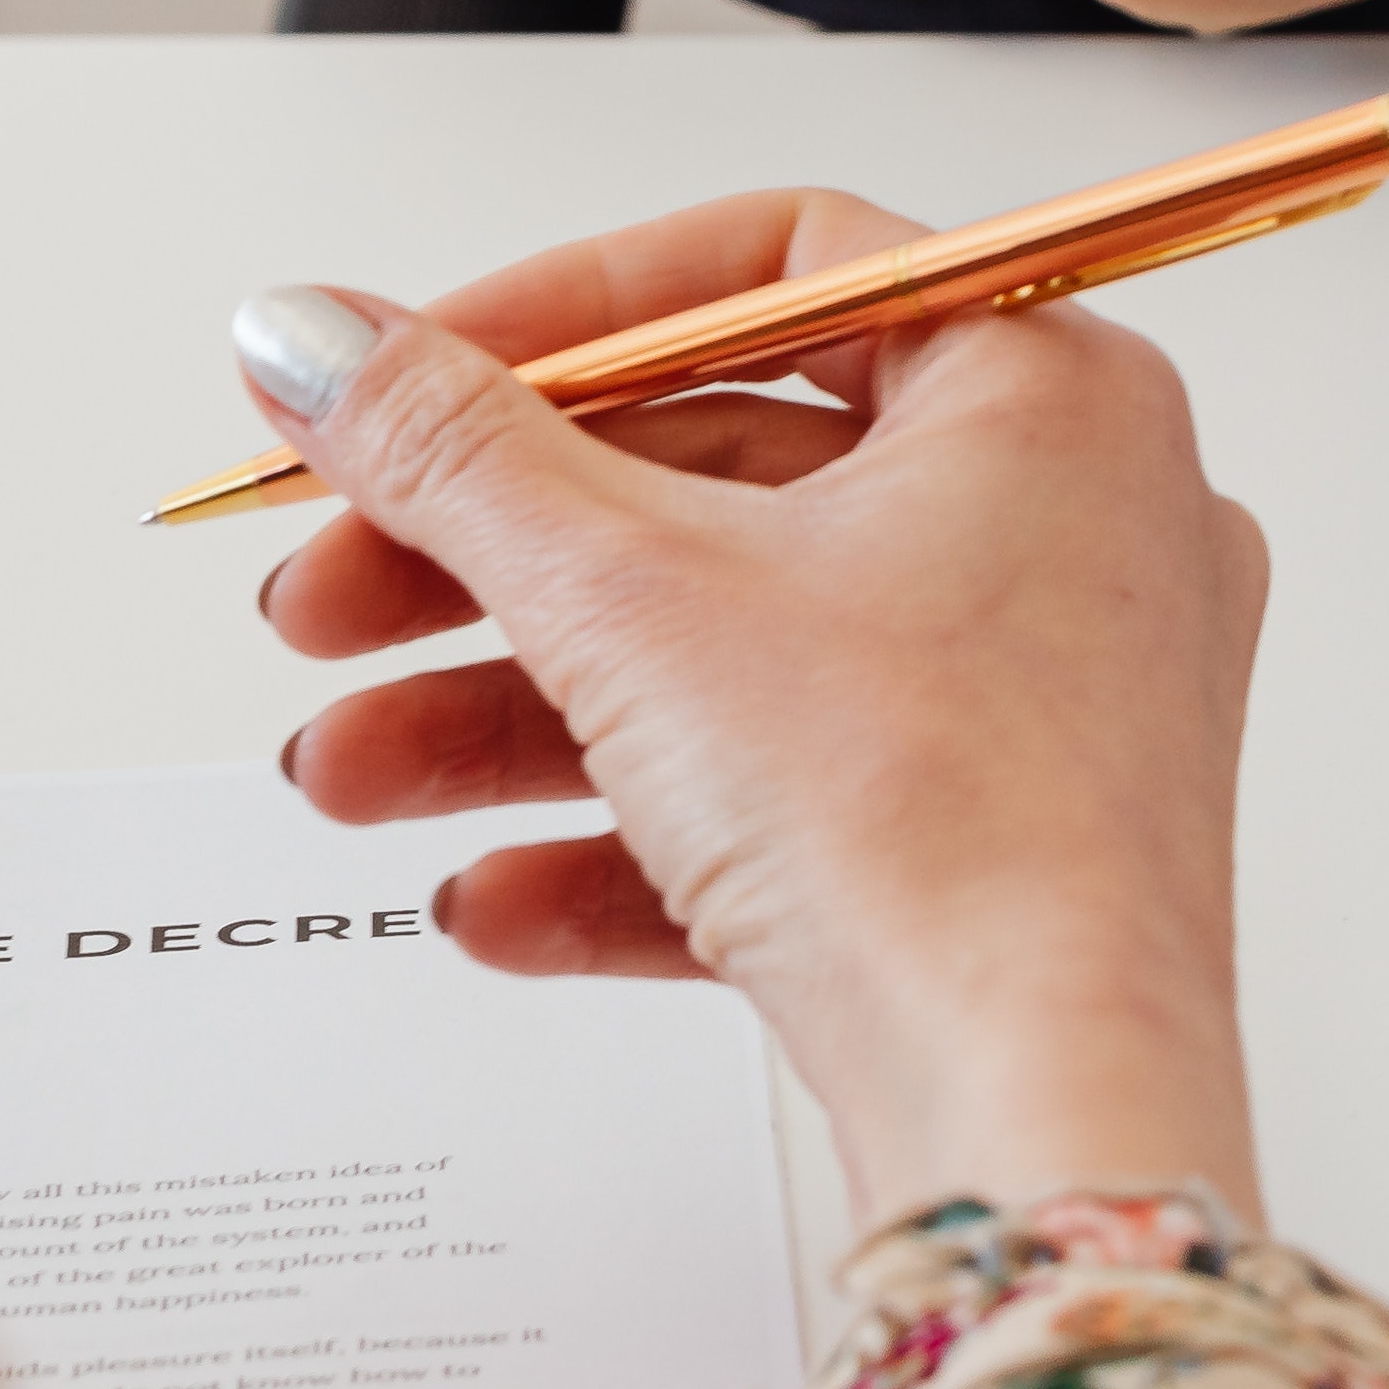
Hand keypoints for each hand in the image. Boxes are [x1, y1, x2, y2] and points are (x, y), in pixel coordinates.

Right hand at [238, 192, 1272, 1225]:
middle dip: (488, 553)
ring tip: (344, 770)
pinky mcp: (999, 855)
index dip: (559, 315)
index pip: (772, 272)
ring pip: (732, 659)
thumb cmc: (932, 827)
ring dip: (514, 709)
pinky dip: (631, 835)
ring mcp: (1049, 698)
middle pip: (722, 480)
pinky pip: (790, 805)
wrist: (1045, 1116)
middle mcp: (1075, 523)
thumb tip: (313, 336)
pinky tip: (486, 897)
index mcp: (1046, 393)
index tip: (405, 380)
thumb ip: (450, 451)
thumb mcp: (632, 600)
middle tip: (327, 594)